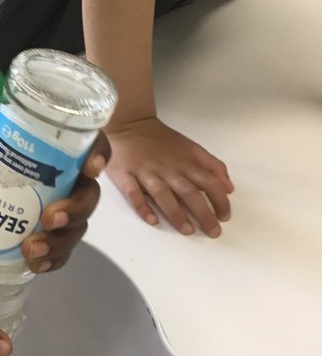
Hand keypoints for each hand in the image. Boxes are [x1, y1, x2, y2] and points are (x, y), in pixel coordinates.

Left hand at [0, 127, 107, 273]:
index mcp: (43, 149)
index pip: (84, 145)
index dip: (98, 154)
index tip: (91, 169)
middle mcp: (55, 180)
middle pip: (86, 194)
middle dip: (76, 210)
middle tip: (49, 220)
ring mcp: (49, 209)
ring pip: (75, 227)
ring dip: (61, 241)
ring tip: (32, 251)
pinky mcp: (37, 235)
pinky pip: (57, 251)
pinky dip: (52, 260)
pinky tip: (35, 266)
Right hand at [106, 116, 233, 235]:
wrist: (130, 124)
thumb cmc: (162, 140)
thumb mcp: (191, 147)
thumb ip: (212, 165)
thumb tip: (229, 187)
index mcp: (186, 161)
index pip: (209, 182)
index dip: (220, 200)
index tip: (225, 217)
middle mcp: (168, 168)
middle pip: (189, 192)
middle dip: (203, 213)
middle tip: (213, 232)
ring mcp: (146, 172)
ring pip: (163, 194)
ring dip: (176, 213)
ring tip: (187, 230)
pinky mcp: (125, 175)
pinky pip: (134, 193)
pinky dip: (143, 207)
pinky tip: (152, 220)